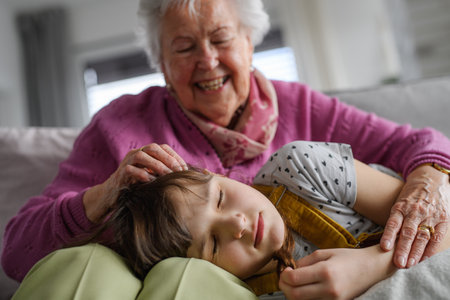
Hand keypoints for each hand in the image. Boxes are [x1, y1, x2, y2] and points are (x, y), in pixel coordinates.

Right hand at [83, 143, 187, 221]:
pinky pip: (130, 170)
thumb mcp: (153, 179)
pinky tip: (151, 183)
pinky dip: (142, 175)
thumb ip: (165, 175)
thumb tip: (188, 177)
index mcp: (146, 153)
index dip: (175, 156)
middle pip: (153, 148)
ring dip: (157, 165)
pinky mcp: (119, 174)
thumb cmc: (137, 188)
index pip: (163, 148)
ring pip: (141, 156)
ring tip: (167, 176)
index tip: (185, 169)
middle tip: (179, 172)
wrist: (111, 196)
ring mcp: (126, 163)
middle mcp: (136, 154)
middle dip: (168, 158)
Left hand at [279, 247, 393, 299]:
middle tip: (285, 278)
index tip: (285, 269)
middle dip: (284, 286)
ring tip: (295, 283)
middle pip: (294, 295)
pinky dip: (304, 299)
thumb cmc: (348, 258)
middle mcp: (329, 289)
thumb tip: (289, 269)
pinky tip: (305, 289)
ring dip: (293, 293)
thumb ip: (305, 261)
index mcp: (325, 272)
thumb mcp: (325, 253)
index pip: (294, 279)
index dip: (284, 275)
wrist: (371, 269)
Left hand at [380, 164, 449, 267]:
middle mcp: (415, 211)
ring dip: (415, 252)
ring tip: (409, 264)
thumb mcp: (399, 201)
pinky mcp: (443, 219)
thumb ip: (395, 217)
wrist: (431, 178)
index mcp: (401, 206)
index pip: (394, 222)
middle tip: (398, 263)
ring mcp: (430, 215)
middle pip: (408, 232)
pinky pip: (437, 236)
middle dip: (402, 249)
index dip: (389, 235)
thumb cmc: (411, 194)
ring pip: (422, 236)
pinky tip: (424, 258)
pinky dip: (430, 249)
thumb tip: (384, 237)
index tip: (385, 247)